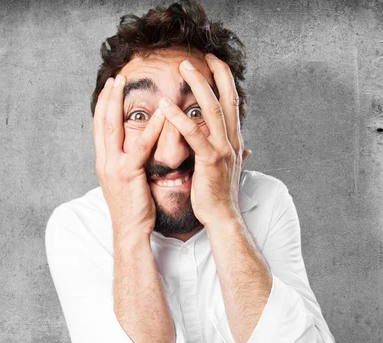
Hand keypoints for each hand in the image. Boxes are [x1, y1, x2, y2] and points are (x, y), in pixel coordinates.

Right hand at [93, 75, 165, 240]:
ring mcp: (113, 167)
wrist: (130, 231)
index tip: (110, 87)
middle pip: (102, 122)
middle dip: (107, 97)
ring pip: (112, 128)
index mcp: (104, 162)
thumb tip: (137, 148)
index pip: (100, 128)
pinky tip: (158, 114)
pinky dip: (149, 128)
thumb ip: (128, 162)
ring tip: (124, 84)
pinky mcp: (127, 174)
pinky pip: (138, 147)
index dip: (103, 106)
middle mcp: (104, 161)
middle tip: (114, 77)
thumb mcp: (126, 181)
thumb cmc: (134, 208)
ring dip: (117, 103)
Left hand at [157, 54, 251, 226]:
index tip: (213, 62)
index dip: (224, 80)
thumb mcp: (228, 169)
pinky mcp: (209, 161)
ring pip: (212, 110)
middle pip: (225, 98)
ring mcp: (222, 149)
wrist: (222, 217)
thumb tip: (246, 149)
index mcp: (233, 140)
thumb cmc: (219, 194)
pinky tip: (166, 107)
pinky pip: (194, 135)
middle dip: (213, 74)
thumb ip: (234, 154)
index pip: (230, 102)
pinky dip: (179, 119)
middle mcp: (231, 140)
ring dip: (197, 86)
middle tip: (199, 55)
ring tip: (183, 68)